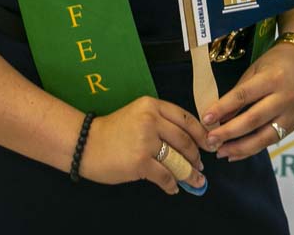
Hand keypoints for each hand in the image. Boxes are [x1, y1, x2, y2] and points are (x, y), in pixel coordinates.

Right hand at [79, 96, 208, 194]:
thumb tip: (188, 141)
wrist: (85, 143)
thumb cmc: (111, 131)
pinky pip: (165, 176)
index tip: (208, 144)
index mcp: (151, 105)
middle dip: (196, 156)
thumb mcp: (137, 114)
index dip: (200, 133)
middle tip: (200, 165)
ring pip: (178, 160)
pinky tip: (173, 187)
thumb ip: (160, 122)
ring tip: (195, 180)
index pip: (186, 118)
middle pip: (185, 140)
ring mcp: (145, 141)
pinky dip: (171, 184)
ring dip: (189, 173)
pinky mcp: (140, 162)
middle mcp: (151, 120)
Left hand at [201, 42, 293, 160]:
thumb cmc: (276, 62)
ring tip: (220, 152)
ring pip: (263, 137)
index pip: (243, 96)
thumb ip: (238, 93)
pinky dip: (252, 149)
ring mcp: (291, 114)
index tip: (206, 119)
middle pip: (253, 120)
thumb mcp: (254, 71)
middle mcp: (284, 98)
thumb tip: (219, 116)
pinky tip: (236, 153)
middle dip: (229, 133)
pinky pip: (271, 141)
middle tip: (210, 140)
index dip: (223, 108)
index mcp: (272, 79)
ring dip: (239, 148)